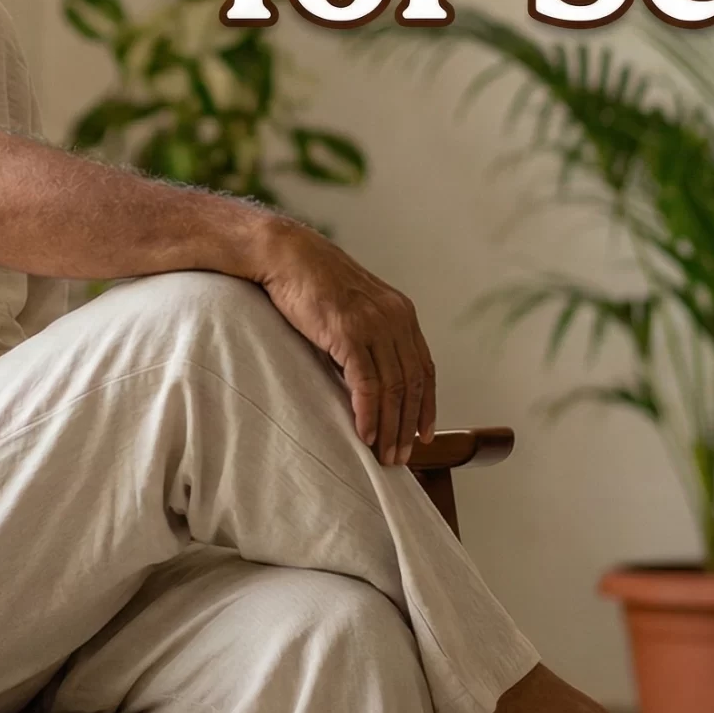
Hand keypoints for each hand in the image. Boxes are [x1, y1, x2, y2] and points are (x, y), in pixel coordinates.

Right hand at [250, 222, 435, 464]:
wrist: (287, 255)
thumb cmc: (312, 284)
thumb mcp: (352, 310)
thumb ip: (368, 338)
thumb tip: (367, 380)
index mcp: (401, 313)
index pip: (424, 368)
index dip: (427, 406)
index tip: (423, 435)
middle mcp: (395, 319)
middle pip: (412, 384)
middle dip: (408, 425)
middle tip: (400, 457)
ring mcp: (374, 325)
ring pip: (393, 388)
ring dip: (390, 427)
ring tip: (384, 455)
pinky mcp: (349, 333)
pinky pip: (367, 384)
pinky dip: (368, 414)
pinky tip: (364, 435)